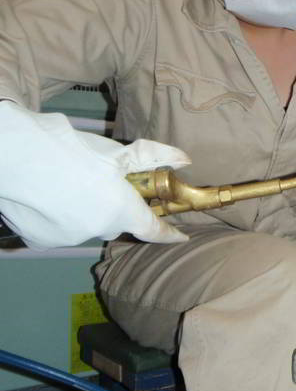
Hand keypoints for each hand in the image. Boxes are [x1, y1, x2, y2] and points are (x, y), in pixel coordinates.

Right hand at [0, 101, 190, 248]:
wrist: (16, 155)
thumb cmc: (72, 150)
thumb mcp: (118, 152)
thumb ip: (154, 157)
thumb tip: (184, 160)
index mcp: (121, 212)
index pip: (153, 230)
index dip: (169, 234)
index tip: (179, 237)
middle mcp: (98, 231)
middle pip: (117, 222)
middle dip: (117, 208)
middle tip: (107, 184)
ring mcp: (69, 238)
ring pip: (88, 225)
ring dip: (88, 211)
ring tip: (71, 183)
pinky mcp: (42, 240)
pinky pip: (61, 229)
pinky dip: (61, 216)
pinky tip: (52, 196)